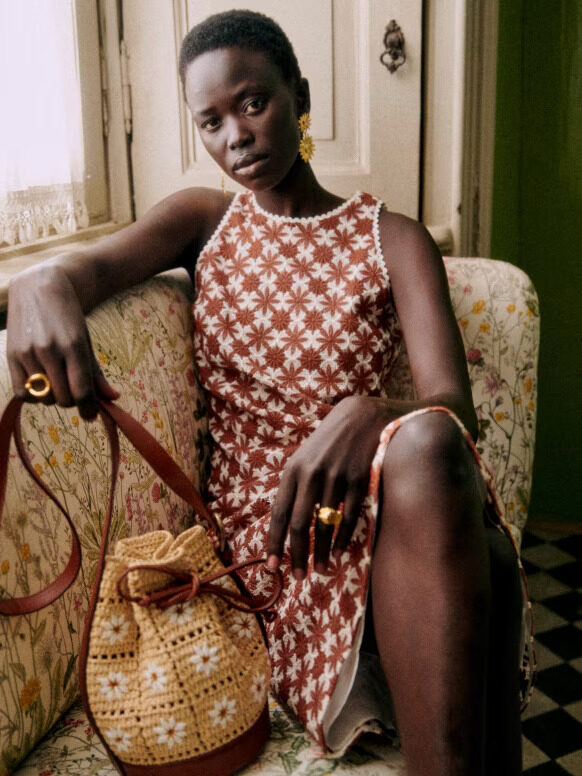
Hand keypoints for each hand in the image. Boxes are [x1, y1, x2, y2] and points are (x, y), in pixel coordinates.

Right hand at [6, 264, 118, 419]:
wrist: (38, 287)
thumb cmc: (68, 317)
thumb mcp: (85, 340)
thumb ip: (96, 372)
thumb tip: (113, 398)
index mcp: (73, 345)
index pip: (82, 390)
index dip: (89, 409)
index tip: (91, 415)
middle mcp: (50, 350)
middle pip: (64, 398)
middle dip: (73, 402)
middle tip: (74, 393)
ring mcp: (28, 353)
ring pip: (44, 398)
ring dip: (54, 398)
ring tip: (57, 383)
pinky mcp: (12, 356)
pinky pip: (23, 393)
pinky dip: (34, 396)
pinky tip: (40, 385)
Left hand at [267, 395, 393, 578]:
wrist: (360, 417)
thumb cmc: (328, 443)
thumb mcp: (304, 458)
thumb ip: (294, 488)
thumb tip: (284, 525)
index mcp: (292, 471)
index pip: (279, 514)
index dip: (274, 543)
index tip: (272, 566)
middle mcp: (311, 475)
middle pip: (299, 525)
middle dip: (297, 555)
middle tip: (298, 577)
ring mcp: (336, 477)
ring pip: (325, 525)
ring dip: (322, 552)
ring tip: (320, 570)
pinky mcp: (358, 480)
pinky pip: (348, 517)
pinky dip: (343, 538)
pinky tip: (339, 552)